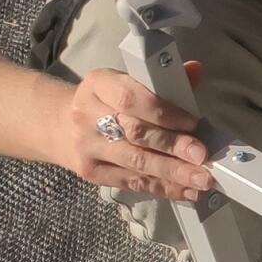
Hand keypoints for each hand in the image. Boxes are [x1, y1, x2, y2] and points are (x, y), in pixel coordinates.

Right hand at [57, 64, 213, 201]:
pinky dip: (162, 188)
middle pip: (136, 132)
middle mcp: (87, 114)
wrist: (59, 125)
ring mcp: (87, 146)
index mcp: (98, 84)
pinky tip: (186, 190)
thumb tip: (196, 71)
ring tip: (202, 179)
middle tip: (202, 155)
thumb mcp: (125, 82)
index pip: (131, 98)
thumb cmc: (104, 101)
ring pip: (135, 161)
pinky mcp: (90, 173)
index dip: (163, 112)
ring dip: (173, 172)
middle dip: (173, 145)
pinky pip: (132, 182)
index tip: (192, 122)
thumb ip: (161, 81)